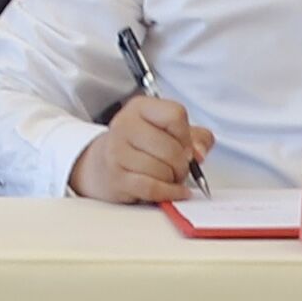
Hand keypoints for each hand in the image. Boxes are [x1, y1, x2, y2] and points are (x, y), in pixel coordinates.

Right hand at [70, 94, 211, 203]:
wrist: (102, 165)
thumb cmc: (139, 147)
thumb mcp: (166, 131)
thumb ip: (194, 137)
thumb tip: (199, 153)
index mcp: (140, 107)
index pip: (175, 115)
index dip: (186, 135)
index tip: (185, 146)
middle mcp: (125, 125)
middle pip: (171, 148)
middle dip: (182, 164)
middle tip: (179, 168)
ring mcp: (117, 151)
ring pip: (162, 170)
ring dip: (172, 179)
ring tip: (168, 177)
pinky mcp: (116, 177)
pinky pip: (152, 188)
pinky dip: (169, 193)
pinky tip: (174, 191)